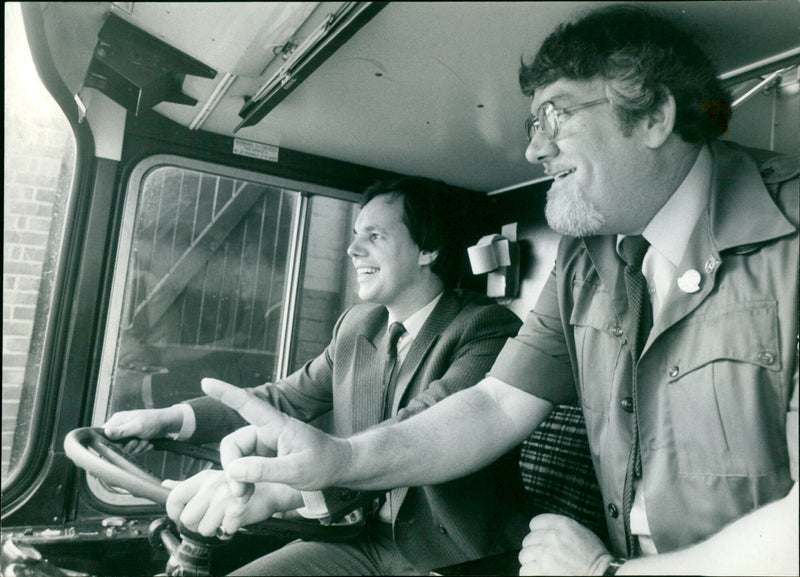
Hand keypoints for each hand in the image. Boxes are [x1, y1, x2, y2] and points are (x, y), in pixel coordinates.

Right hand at [103, 407, 182, 453]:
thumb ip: (121, 431)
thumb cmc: (154, 421)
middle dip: (129, 447)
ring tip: (145, 441)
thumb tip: (105, 431)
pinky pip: (133, 450)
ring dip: (137, 448)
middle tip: (138, 441)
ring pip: (125, 449)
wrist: (168, 424)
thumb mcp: (137, 426)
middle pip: (115, 445)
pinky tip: (148, 443)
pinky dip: (141, 449)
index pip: (104, 436)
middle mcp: (120, 427)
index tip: (121, 445)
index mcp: (117, 421)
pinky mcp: (134, 440)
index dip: (112, 444)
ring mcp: (127, 434)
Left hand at [165, 469, 302, 537]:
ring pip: (203, 529)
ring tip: (224, 517)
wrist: (272, 488)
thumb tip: (166, 485)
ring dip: (214, 529)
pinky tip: (234, 520)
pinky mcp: (237, 509)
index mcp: (203, 477)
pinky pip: (222, 531)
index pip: (174, 497)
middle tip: (211, 517)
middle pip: (187, 518)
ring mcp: (225, 497)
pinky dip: (228, 530)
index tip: (181, 516)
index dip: (174, 512)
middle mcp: (212, 484)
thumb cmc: (242, 485)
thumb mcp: (213, 480)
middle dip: (197, 524)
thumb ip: (188, 485)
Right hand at [201, 378, 350, 497]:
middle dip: (231, 469)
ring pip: (236, 457)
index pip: (247, 404)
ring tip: (246, 497)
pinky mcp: (264, 455)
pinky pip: (243, 465)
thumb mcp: (296, 471)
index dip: (225, 393)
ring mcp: (265, 443)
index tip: (206, 382)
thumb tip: (234, 470)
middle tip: (240, 494)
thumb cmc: (323, 463)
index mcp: (276, 425)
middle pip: (232, 444)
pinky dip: (242, 481)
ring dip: (236, 479)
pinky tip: (248, 493)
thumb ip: (265, 470)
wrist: (338, 467)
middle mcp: (267, 431)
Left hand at [519, 514, 613, 575]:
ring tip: (543, 567)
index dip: (538, 533)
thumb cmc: (594, 557)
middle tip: (545, 557)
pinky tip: (540, 574)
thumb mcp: (580, 531)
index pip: (535, 523)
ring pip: (524, 556)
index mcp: (562, 524)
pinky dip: (530, 573)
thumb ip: (560, 528)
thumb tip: (543, 530)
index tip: (541, 540)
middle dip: (534, 549)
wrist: (602, 574)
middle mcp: (551, 537)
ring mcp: (546, 554)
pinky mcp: (542, 570)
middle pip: (528, 540)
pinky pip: (525, 571)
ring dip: (531, 562)